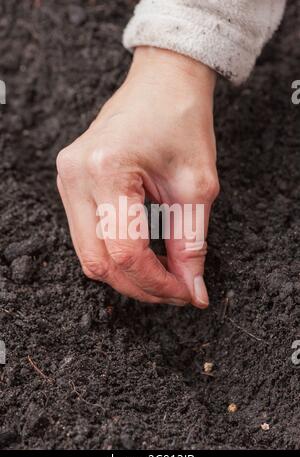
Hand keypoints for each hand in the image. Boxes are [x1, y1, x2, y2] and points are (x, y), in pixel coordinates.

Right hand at [57, 47, 218, 307]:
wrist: (163, 82)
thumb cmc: (182, 121)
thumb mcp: (197, 186)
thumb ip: (192, 244)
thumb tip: (193, 290)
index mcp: (107, 170)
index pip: (126, 252)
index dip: (158, 282)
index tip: (186, 293)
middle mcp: (76, 176)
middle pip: (98, 262)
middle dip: (140, 286)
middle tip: (176, 291)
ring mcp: (67, 179)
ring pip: (88, 254)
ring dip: (127, 273)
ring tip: (163, 273)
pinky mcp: (71, 182)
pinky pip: (87, 235)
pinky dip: (115, 254)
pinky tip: (144, 253)